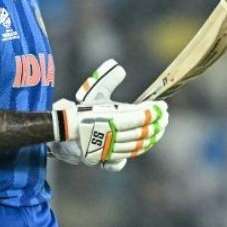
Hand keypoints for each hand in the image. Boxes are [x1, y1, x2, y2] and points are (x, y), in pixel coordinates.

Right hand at [49, 60, 169, 169]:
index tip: (163, 106)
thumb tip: (120, 68)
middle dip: (156, 123)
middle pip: (140, 131)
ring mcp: (107, 148)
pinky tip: (148, 142)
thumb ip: (108, 80)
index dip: (153, 112)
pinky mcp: (105, 158)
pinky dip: (140, 149)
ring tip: (161, 127)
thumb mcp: (94, 92)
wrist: (61, 131)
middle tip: (165, 116)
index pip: (137, 116)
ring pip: (136, 145)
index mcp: (106, 117)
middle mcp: (108, 135)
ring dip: (152, 136)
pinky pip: (127, 156)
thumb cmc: (80, 110)